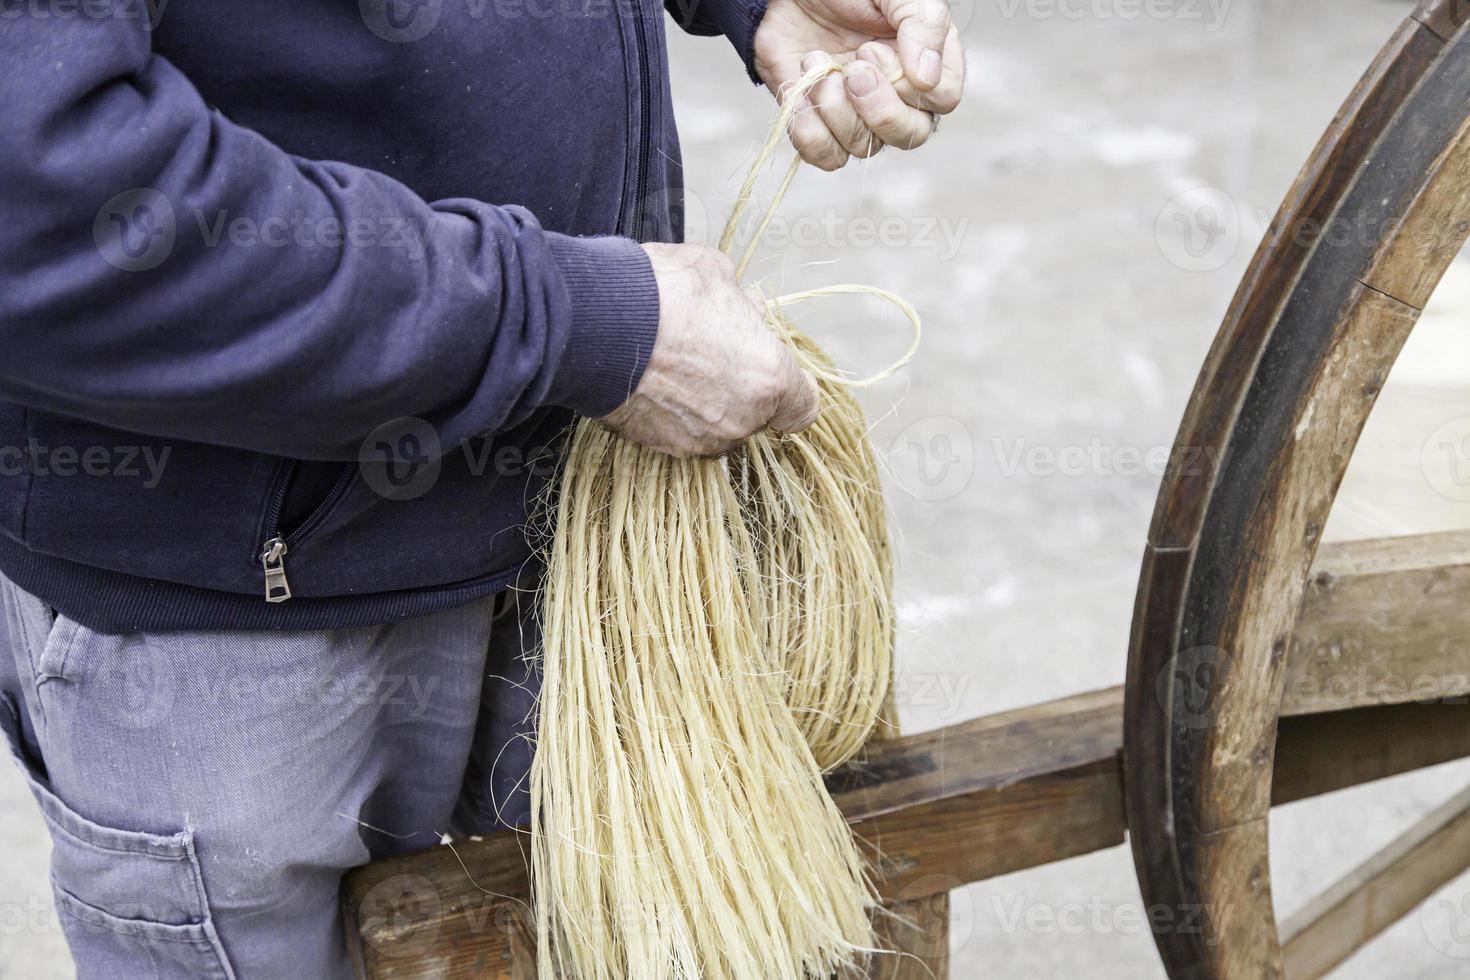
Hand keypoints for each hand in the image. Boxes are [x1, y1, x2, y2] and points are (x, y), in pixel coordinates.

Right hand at [599, 244, 820, 457]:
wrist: (596, 323)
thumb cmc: (665, 293)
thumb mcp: (718, 274)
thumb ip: (741, 303)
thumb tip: (744, 309)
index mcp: (769, 379)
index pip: (803, 409)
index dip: (790, 390)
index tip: (773, 373)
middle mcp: (739, 420)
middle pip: (754, 414)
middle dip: (739, 388)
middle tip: (711, 353)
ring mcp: (697, 439)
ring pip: (714, 426)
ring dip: (703, 403)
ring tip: (674, 365)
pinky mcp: (656, 445)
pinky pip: (675, 431)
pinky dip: (668, 412)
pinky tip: (650, 380)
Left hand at [753, 0, 963, 169]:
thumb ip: (923, 23)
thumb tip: (928, 77)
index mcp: (927, 62)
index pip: (943, 100)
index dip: (910, 84)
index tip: (875, 48)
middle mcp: (899, 96)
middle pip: (911, 135)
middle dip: (878, 107)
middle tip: (852, 68)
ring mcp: (860, 116)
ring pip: (865, 148)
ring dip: (836, 109)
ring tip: (819, 66)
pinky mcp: (823, 128)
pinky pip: (827, 157)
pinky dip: (810, 131)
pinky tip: (802, 91)